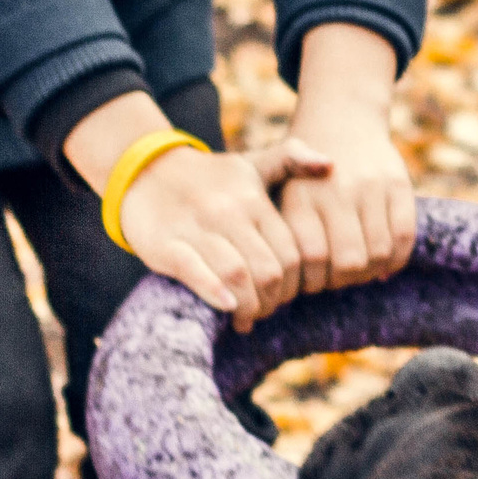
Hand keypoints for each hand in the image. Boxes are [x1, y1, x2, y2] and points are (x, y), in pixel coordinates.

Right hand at [119, 137, 330, 330]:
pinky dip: (215, 293)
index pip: (292, 253)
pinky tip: (227, 308)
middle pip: (269, 271)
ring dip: (249, 306)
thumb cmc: (210, 177)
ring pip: (238, 275)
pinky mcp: (166, 244)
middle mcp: (229, 212)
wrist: (146, 170)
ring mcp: (196, 228)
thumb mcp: (252, 163)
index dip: (294, 284)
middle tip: (265, 312)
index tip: (285, 297)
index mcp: (254, 199)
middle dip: (272, 301)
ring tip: (246, 318)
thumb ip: (292, 159)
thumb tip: (331, 164)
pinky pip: (196, 273)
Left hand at [279, 24, 415, 294]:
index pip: (312, 257)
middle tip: (335, 278)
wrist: (340, 118)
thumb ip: (277, 236)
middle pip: (349, 261)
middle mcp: (336, 188)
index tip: (311, 281)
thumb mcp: (274, 195)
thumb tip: (288, 287)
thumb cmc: (300, 174)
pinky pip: (405, 236)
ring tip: (358, 269)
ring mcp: (370, 184)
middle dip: (342, 280)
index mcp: (299, 195)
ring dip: (369, 271)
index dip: (314, 280)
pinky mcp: (398, 182)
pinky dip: (395, 258)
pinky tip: (382, 261)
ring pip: (379, 253)